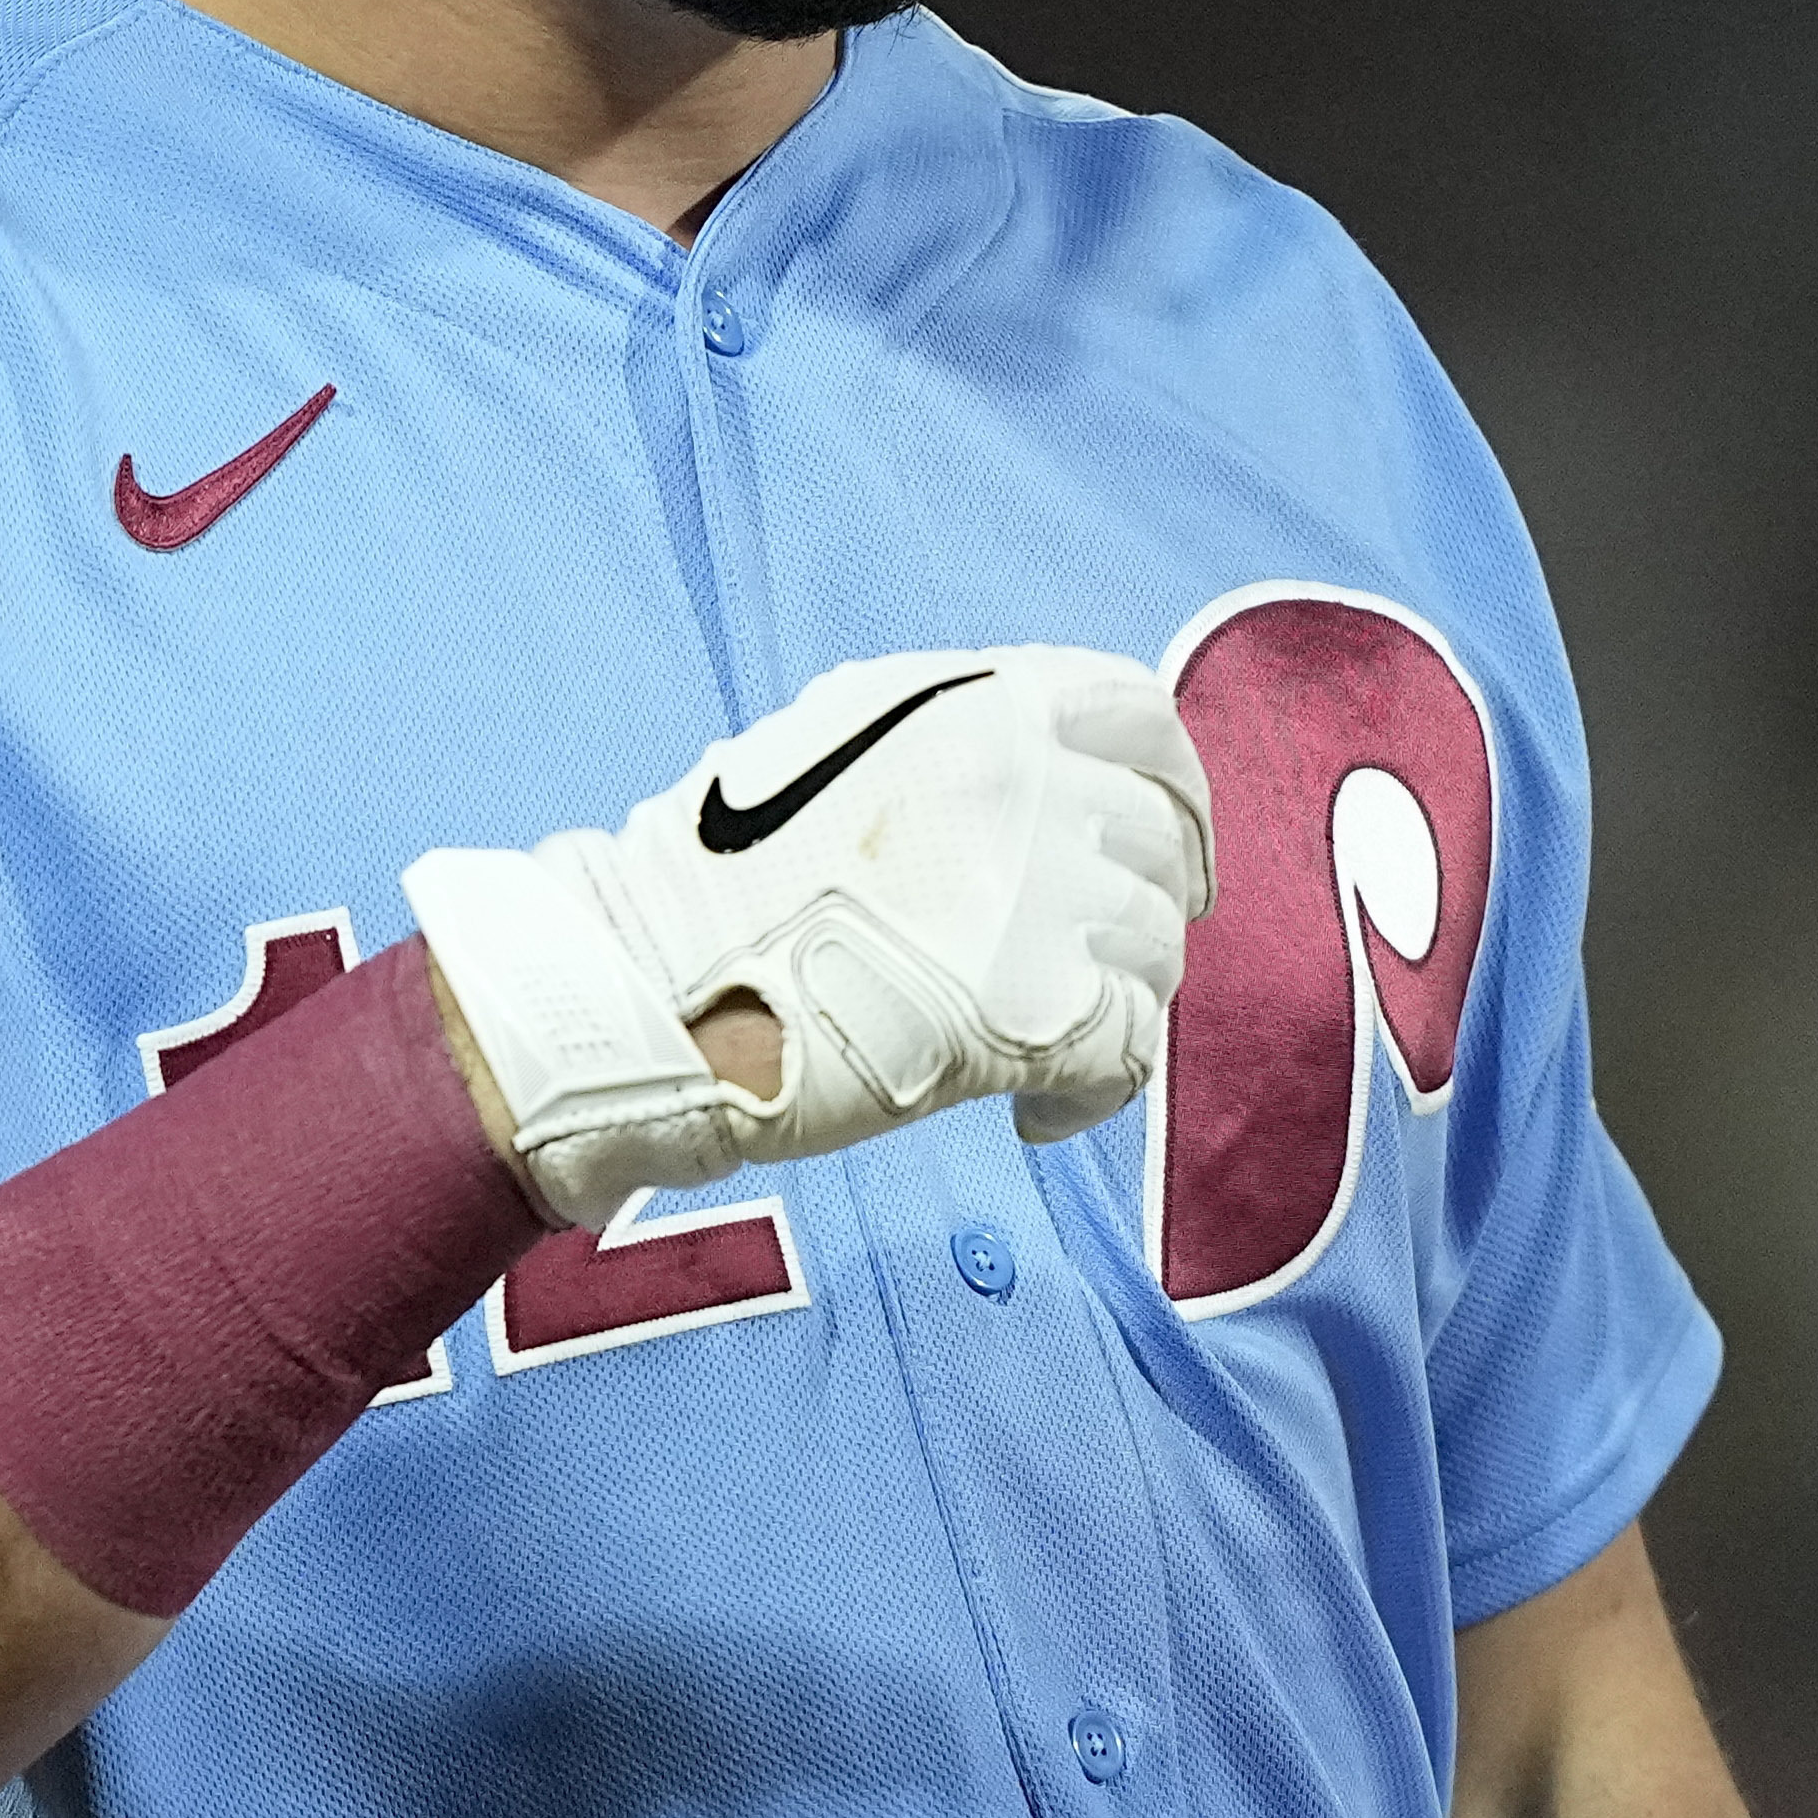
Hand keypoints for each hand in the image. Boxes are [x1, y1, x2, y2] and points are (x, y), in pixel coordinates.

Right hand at [405, 645, 1214, 1230]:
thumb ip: (952, 741)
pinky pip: (1129, 1053)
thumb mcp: (836, 742)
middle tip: (1105, 963)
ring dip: (1114, 1002)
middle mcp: (1026, 784)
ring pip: (1153, 952)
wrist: (645, 988)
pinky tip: (1038, 1110)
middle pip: (1156, 846)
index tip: (1168, 840)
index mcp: (982, 706)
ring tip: (1043, 1038)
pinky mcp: (1035, 1011)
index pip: (1142, 716)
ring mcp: (1038, 895)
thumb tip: (1043, 767)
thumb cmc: (716, 881)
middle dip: (1141, 908)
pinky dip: (1096, 1093)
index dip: (1171, 786)